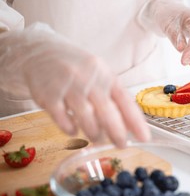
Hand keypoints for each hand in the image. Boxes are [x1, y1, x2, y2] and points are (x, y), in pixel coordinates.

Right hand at [0, 24, 150, 146]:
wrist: (39, 50)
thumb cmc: (76, 68)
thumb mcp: (99, 75)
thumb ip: (114, 98)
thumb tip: (130, 125)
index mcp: (105, 75)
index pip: (125, 101)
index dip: (136, 122)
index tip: (144, 138)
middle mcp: (89, 80)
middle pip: (107, 112)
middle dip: (117, 133)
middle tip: (122, 145)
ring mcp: (68, 86)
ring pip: (86, 118)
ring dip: (94, 133)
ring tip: (96, 137)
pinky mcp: (48, 95)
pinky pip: (63, 119)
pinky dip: (70, 129)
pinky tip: (73, 130)